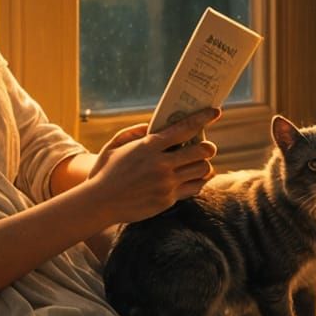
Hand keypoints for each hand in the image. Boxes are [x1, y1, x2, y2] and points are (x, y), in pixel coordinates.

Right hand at [84, 108, 218, 224]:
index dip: (202, 118)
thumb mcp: (114, 145)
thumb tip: (152, 126)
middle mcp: (161, 164)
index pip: (183, 128)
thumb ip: (134, 132)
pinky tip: (193, 178)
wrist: (100, 203)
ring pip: (202, 170)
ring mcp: (166, 183)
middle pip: (201, 151)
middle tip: (206, 147)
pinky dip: (198, 181)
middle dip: (208, 147)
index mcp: (149, 147)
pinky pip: (194, 188)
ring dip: (203, 165)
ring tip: (198, 163)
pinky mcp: (168, 200)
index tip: (215, 112)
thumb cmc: (105, 172)